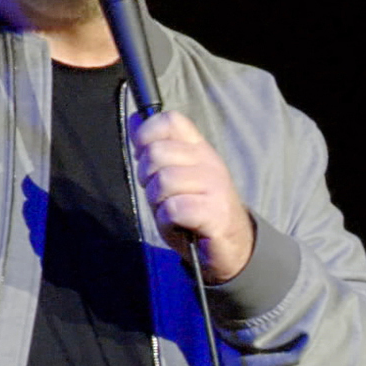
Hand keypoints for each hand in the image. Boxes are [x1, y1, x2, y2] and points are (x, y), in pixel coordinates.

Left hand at [130, 111, 256, 285]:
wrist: (231, 246)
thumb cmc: (196, 209)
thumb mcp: (174, 175)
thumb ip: (155, 150)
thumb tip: (134, 119)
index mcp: (199, 148)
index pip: (171, 121)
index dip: (147, 133)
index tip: (143, 154)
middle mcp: (209, 161)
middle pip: (158, 152)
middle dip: (146, 176)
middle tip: (159, 193)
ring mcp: (215, 186)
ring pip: (164, 181)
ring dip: (157, 201)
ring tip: (170, 210)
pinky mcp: (216, 212)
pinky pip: (174, 208)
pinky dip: (167, 220)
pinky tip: (178, 224)